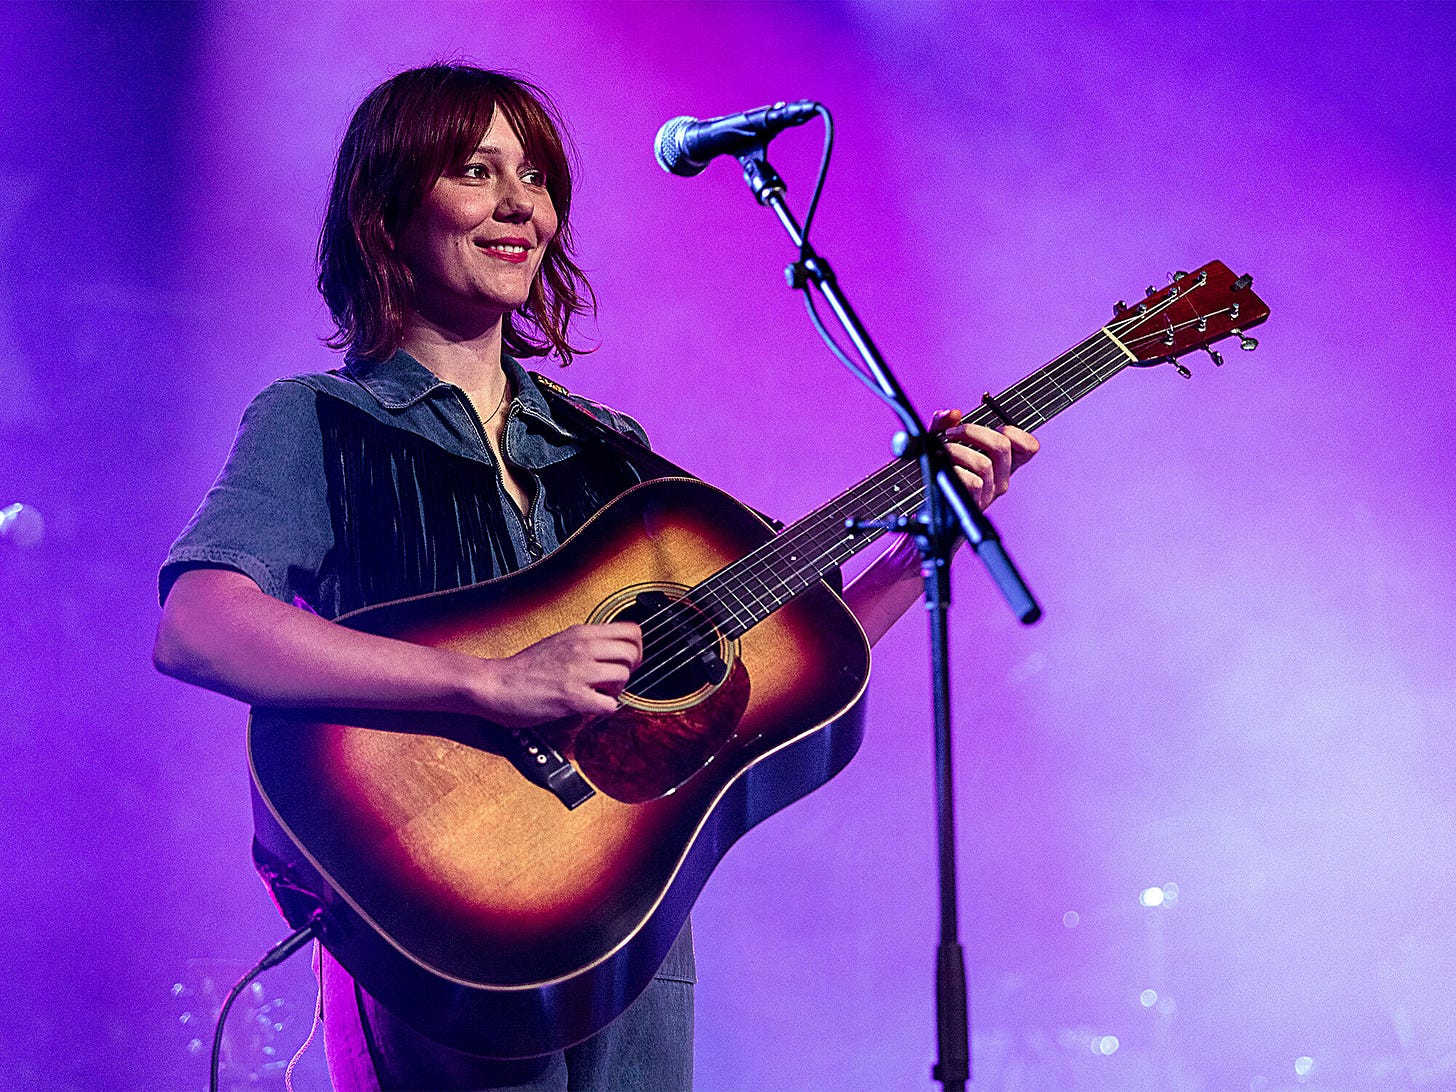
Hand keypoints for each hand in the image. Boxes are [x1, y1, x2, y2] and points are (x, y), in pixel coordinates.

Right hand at [477, 623, 642, 725]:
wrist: (497, 684)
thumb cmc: (525, 668)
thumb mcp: (560, 642)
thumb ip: (587, 643)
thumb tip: (612, 650)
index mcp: (581, 633)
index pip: (631, 630)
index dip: (636, 647)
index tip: (626, 659)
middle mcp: (582, 648)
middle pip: (632, 653)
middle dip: (629, 670)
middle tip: (614, 680)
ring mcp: (578, 672)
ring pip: (624, 676)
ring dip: (617, 689)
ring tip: (600, 693)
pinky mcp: (572, 697)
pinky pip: (610, 705)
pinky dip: (606, 709)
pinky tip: (592, 707)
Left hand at [931, 408, 1038, 509]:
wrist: (932, 504)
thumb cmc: (944, 470)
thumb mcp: (943, 442)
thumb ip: (945, 423)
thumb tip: (953, 413)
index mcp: (1004, 462)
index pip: (1030, 447)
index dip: (1016, 432)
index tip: (993, 427)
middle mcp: (1002, 477)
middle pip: (1002, 446)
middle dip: (972, 431)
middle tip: (951, 432)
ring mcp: (990, 492)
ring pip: (984, 464)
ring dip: (957, 451)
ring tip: (943, 451)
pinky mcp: (976, 504)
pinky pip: (973, 482)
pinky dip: (955, 470)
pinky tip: (945, 469)